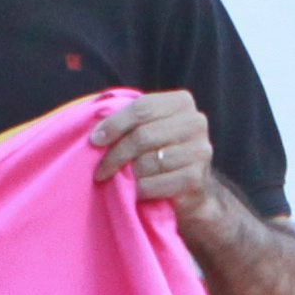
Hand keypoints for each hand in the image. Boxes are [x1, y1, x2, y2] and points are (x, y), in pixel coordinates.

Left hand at [94, 90, 228, 230]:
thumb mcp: (147, 127)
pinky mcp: (196, 179)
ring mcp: (200, 151)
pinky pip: (155, 184)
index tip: (95, 140)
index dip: (114, 124)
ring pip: (148, 162)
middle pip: (143, 135)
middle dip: (116, 154)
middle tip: (101, 169)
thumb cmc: (159, 150)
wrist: (190, 187)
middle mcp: (196, 122)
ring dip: (129, 175)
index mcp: (182, 102)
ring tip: (122, 180)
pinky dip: (140, 190)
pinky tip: (136, 192)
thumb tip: (97, 134)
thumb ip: (127, 121)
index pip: (142, 108)